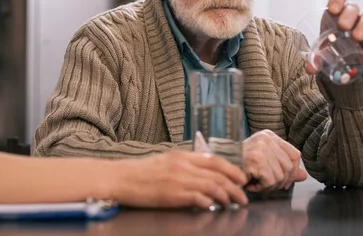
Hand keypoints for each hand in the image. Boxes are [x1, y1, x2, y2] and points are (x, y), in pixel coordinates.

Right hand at [113, 150, 247, 208]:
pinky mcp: (172, 194)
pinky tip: (212, 207)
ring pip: (213, 187)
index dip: (232, 170)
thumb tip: (201, 174)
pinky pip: (199, 198)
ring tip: (232, 205)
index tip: (241, 179)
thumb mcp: (164, 161)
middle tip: (243, 198)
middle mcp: (183, 165)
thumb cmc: (139, 172)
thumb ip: (183, 165)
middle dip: (235, 188)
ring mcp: (179, 179)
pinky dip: (209, 203)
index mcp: (182, 155)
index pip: (215, 160)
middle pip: (218, 175)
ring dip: (226, 197)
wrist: (119, 178)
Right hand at [243, 130, 307, 192]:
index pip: (295, 154)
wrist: (218, 168)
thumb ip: (285, 167)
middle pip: (289, 167)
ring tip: (256, 183)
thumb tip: (304, 176)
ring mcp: (261, 148)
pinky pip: (271, 181)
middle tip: (265, 184)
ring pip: (281, 176)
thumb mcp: (265, 163)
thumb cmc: (239, 165)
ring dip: (270, 186)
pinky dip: (262, 187)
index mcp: (269, 135)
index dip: (292, 171)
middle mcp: (266, 138)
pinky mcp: (257, 159)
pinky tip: (251, 184)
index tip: (284, 181)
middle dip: (280, 182)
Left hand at [305, 0, 362, 74]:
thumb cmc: (332, 43)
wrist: (348, 55)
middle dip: (348, 15)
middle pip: (353, 7)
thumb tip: (310, 68)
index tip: (332, 9)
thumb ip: (315, 58)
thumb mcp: (322, 49)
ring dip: (362, 26)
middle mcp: (351, 14)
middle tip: (343, 26)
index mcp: (336, 11)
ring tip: (355, 38)